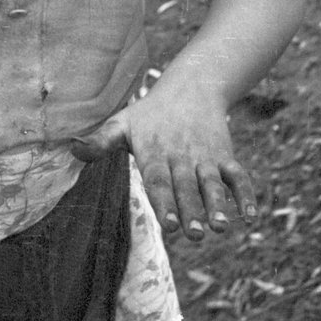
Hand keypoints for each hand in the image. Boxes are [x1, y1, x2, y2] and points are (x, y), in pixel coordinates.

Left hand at [70, 85, 256, 240]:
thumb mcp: (122, 123)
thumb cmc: (149, 114)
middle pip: (186, 187)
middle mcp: (181, 158)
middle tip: (195, 233)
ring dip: (218, 204)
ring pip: (212, 183)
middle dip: (191, 211)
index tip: (168, 223)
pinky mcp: (224, 155)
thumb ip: (100, 141)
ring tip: (221, 226)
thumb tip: (70, 148)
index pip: (158, 181)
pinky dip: (245, 193)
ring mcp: (205, 157)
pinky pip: (238, 175)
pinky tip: (249, 215)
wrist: (191, 87)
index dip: (164, 202)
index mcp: (154, 154)